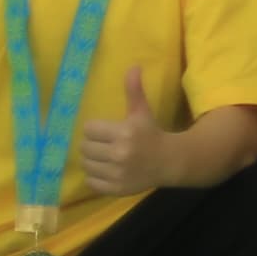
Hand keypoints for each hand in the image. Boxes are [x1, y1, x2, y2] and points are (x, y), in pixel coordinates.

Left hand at [75, 64, 173, 194]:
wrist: (171, 161)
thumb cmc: (152, 134)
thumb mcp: (142, 112)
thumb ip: (134, 91)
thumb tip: (133, 66)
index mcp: (125, 132)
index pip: (89, 129)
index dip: (96, 129)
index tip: (105, 131)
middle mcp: (120, 154)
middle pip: (85, 148)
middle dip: (92, 145)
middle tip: (103, 145)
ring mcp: (117, 173)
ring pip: (86, 165)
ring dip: (92, 160)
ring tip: (104, 157)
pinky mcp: (116, 188)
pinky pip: (91, 181)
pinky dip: (95, 176)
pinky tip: (107, 170)